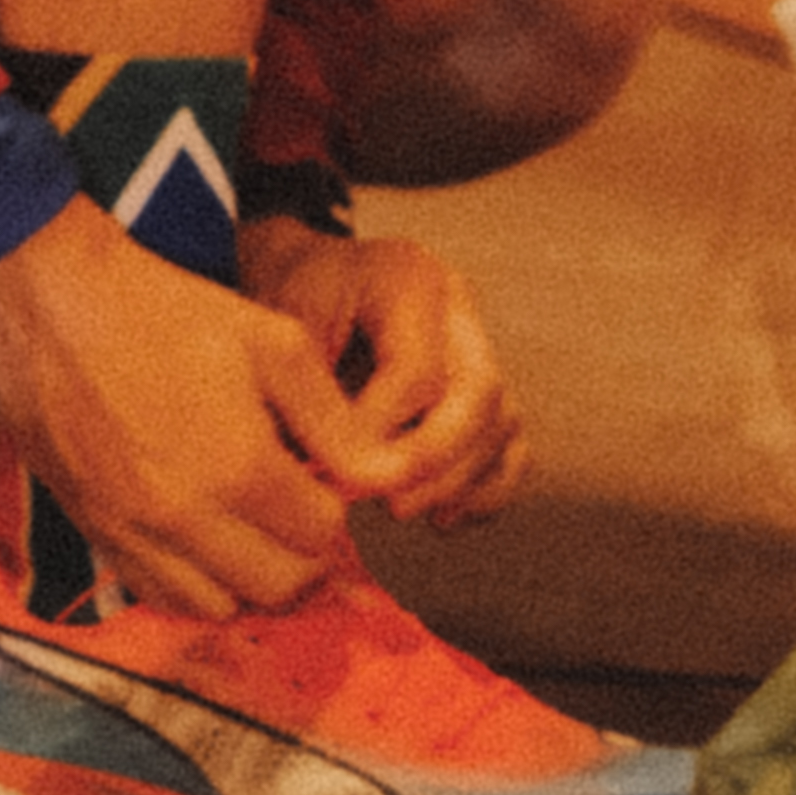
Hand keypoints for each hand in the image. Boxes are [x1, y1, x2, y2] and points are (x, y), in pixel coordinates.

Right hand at [0, 203, 406, 625]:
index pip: (322, 536)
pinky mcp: (93, 531)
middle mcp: (185, 516)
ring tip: (249, 534)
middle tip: (294, 513)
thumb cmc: (162, 310)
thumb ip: (337, 422)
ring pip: (221, 607)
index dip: (331, 508)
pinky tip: (197, 543)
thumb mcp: (273, 344)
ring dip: (248, 580)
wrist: (48, 300)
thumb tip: (386, 477)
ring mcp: (132, 530)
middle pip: (280, 587)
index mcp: (239, 467)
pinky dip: (190, 585)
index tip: (316, 479)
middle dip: (302, 555)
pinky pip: (157, 596)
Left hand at [239, 202, 523, 524]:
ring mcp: (482, 347)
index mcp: (408, 277)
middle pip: (481, 392)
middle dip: (436, 459)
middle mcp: (458, 308)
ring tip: (402, 508)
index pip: (417, 369)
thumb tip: (325, 465)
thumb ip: (308, 384)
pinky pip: (511, 445)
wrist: (310, 276)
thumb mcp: (284, 319)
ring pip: (503, 423)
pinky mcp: (489, 390)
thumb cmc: (295, 299)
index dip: (381, 428)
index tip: (339, 466)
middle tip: (391, 501)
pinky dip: (486, 489)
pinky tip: (444, 518)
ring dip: (459, 480)